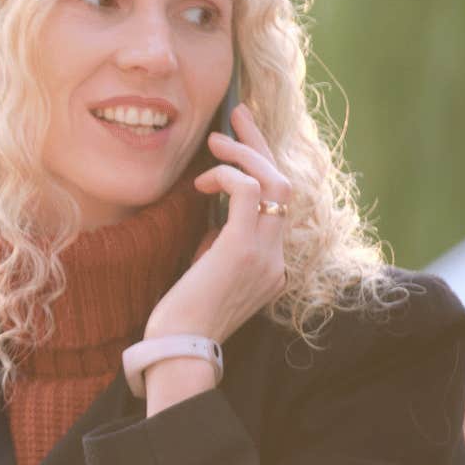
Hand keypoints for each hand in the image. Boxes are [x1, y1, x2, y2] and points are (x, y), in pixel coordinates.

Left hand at [141, 105, 290, 407]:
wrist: (178, 349)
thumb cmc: (181, 317)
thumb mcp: (208, 275)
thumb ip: (220, 247)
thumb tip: (214, 217)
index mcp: (272, 266)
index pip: (279, 205)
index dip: (262, 169)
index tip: (238, 144)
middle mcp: (277, 259)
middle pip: (285, 186)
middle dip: (261, 146)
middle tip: (237, 114)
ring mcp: (266, 255)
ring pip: (275, 183)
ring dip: (246, 155)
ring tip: (215, 141)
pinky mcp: (242, 250)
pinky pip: (249, 192)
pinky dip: (228, 176)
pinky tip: (202, 180)